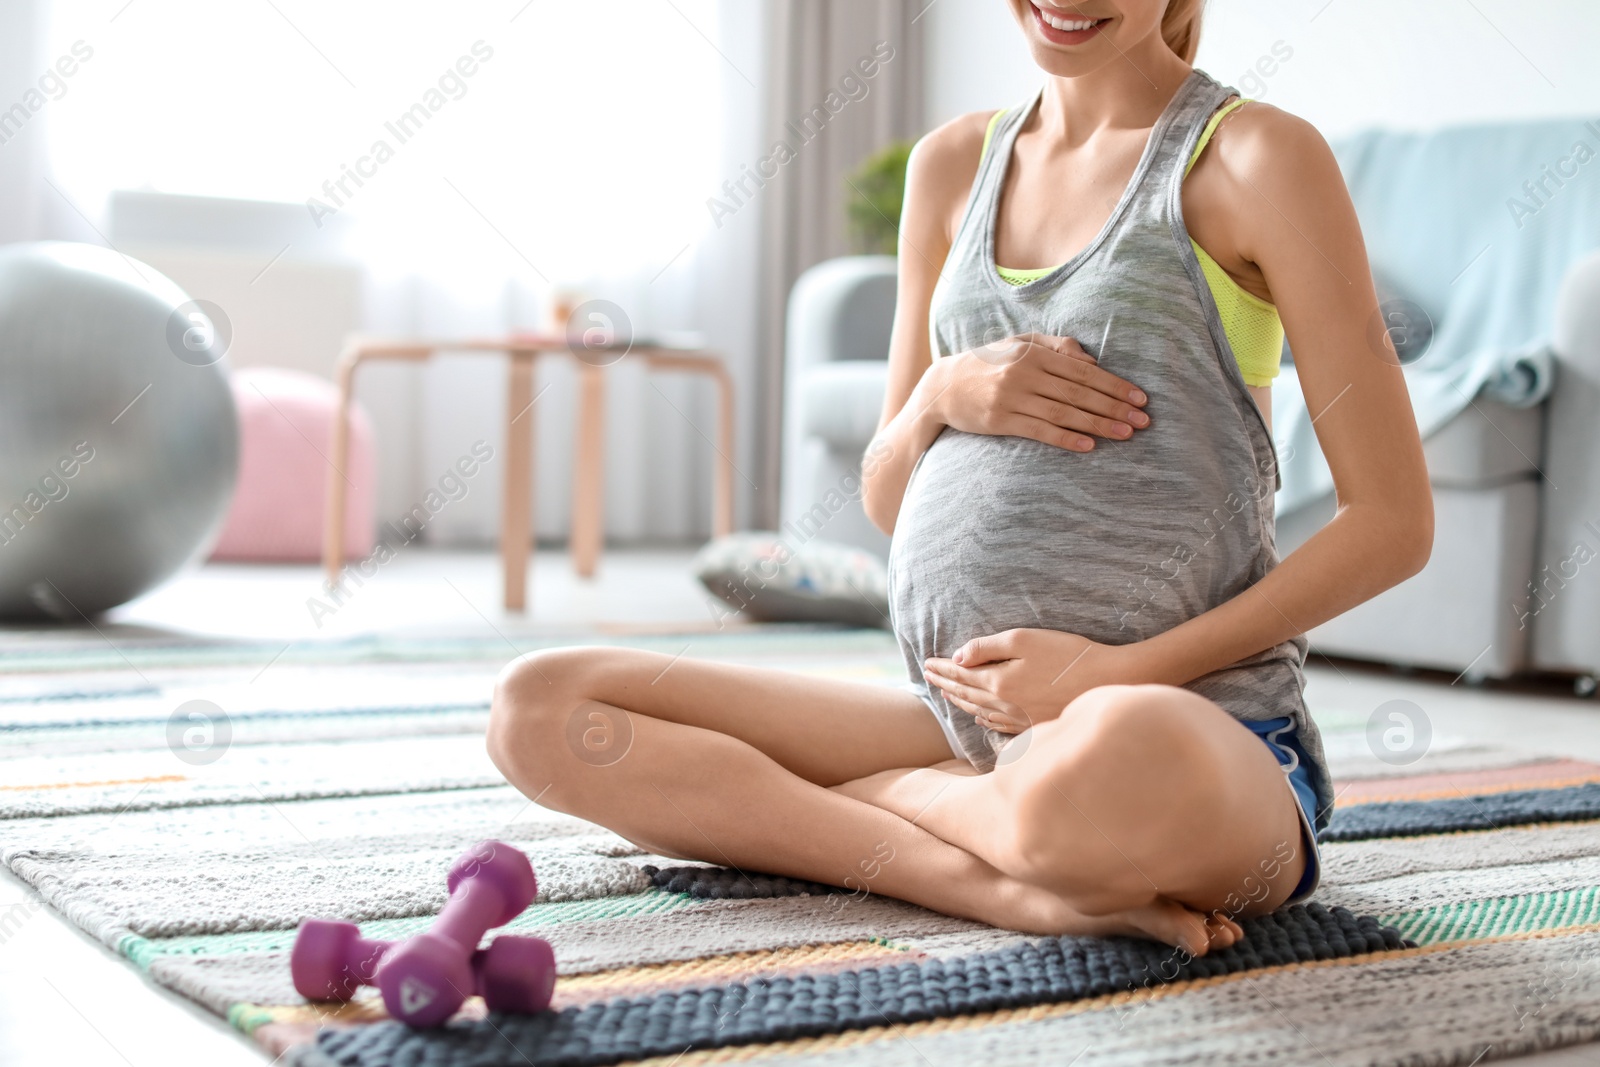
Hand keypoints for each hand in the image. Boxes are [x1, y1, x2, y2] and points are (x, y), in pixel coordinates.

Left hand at [923, 629, 1146, 733]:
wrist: (1110, 681)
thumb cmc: (1068, 654)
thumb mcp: (1025, 639)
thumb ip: (987, 647)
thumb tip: (958, 656)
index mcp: (998, 682)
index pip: (961, 675)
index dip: (942, 668)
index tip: (927, 663)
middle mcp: (1005, 705)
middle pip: (966, 694)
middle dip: (945, 684)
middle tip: (928, 676)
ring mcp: (1020, 719)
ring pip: (980, 712)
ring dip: (960, 702)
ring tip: (946, 694)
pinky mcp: (1036, 726)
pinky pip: (1000, 725)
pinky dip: (984, 720)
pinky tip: (980, 718)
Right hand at [926, 333, 1149, 451]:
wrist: (943, 387)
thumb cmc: (989, 364)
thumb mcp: (1019, 344)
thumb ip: (1055, 346)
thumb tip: (1091, 360)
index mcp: (1032, 353)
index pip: (1083, 371)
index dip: (1114, 385)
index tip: (1140, 398)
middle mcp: (1023, 373)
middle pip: (1079, 392)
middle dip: (1114, 407)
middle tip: (1143, 420)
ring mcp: (1011, 398)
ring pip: (1064, 413)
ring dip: (1098, 425)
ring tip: (1125, 434)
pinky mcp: (1000, 421)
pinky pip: (1039, 431)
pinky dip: (1066, 439)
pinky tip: (1088, 446)